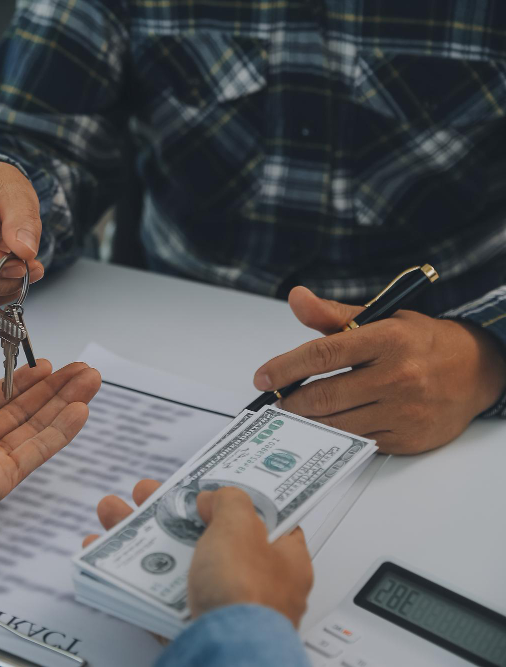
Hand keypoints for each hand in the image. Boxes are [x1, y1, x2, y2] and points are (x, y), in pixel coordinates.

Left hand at [0, 319, 100, 529]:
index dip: (21, 382)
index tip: (45, 366)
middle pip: (22, 411)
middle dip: (54, 389)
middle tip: (81, 371)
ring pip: (35, 427)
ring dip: (65, 404)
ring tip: (90, 382)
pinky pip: (36, 451)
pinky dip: (60, 431)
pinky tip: (80, 410)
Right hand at [84, 481, 312, 627]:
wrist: (224, 653)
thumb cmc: (243, 590)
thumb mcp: (241, 527)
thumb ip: (229, 501)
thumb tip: (214, 497)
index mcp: (283, 561)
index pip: (264, 521)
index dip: (234, 499)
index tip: (207, 484)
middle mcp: (254, 585)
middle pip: (207, 536)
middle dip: (169, 512)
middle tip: (144, 492)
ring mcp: (218, 607)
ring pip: (173, 561)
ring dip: (139, 534)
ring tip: (111, 511)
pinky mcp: (184, 626)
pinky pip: (152, 592)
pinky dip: (127, 571)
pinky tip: (102, 551)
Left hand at [253, 286, 505, 453]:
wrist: (477, 370)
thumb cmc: (420, 342)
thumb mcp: (382, 318)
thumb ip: (333, 314)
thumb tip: (296, 298)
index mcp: (387, 340)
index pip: (322, 354)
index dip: (285, 367)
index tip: (262, 377)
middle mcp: (398, 376)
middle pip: (324, 395)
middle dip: (291, 401)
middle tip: (275, 402)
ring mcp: (404, 410)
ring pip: (337, 423)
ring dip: (308, 421)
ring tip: (294, 415)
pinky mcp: (409, 438)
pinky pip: (359, 442)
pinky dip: (338, 436)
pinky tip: (326, 428)